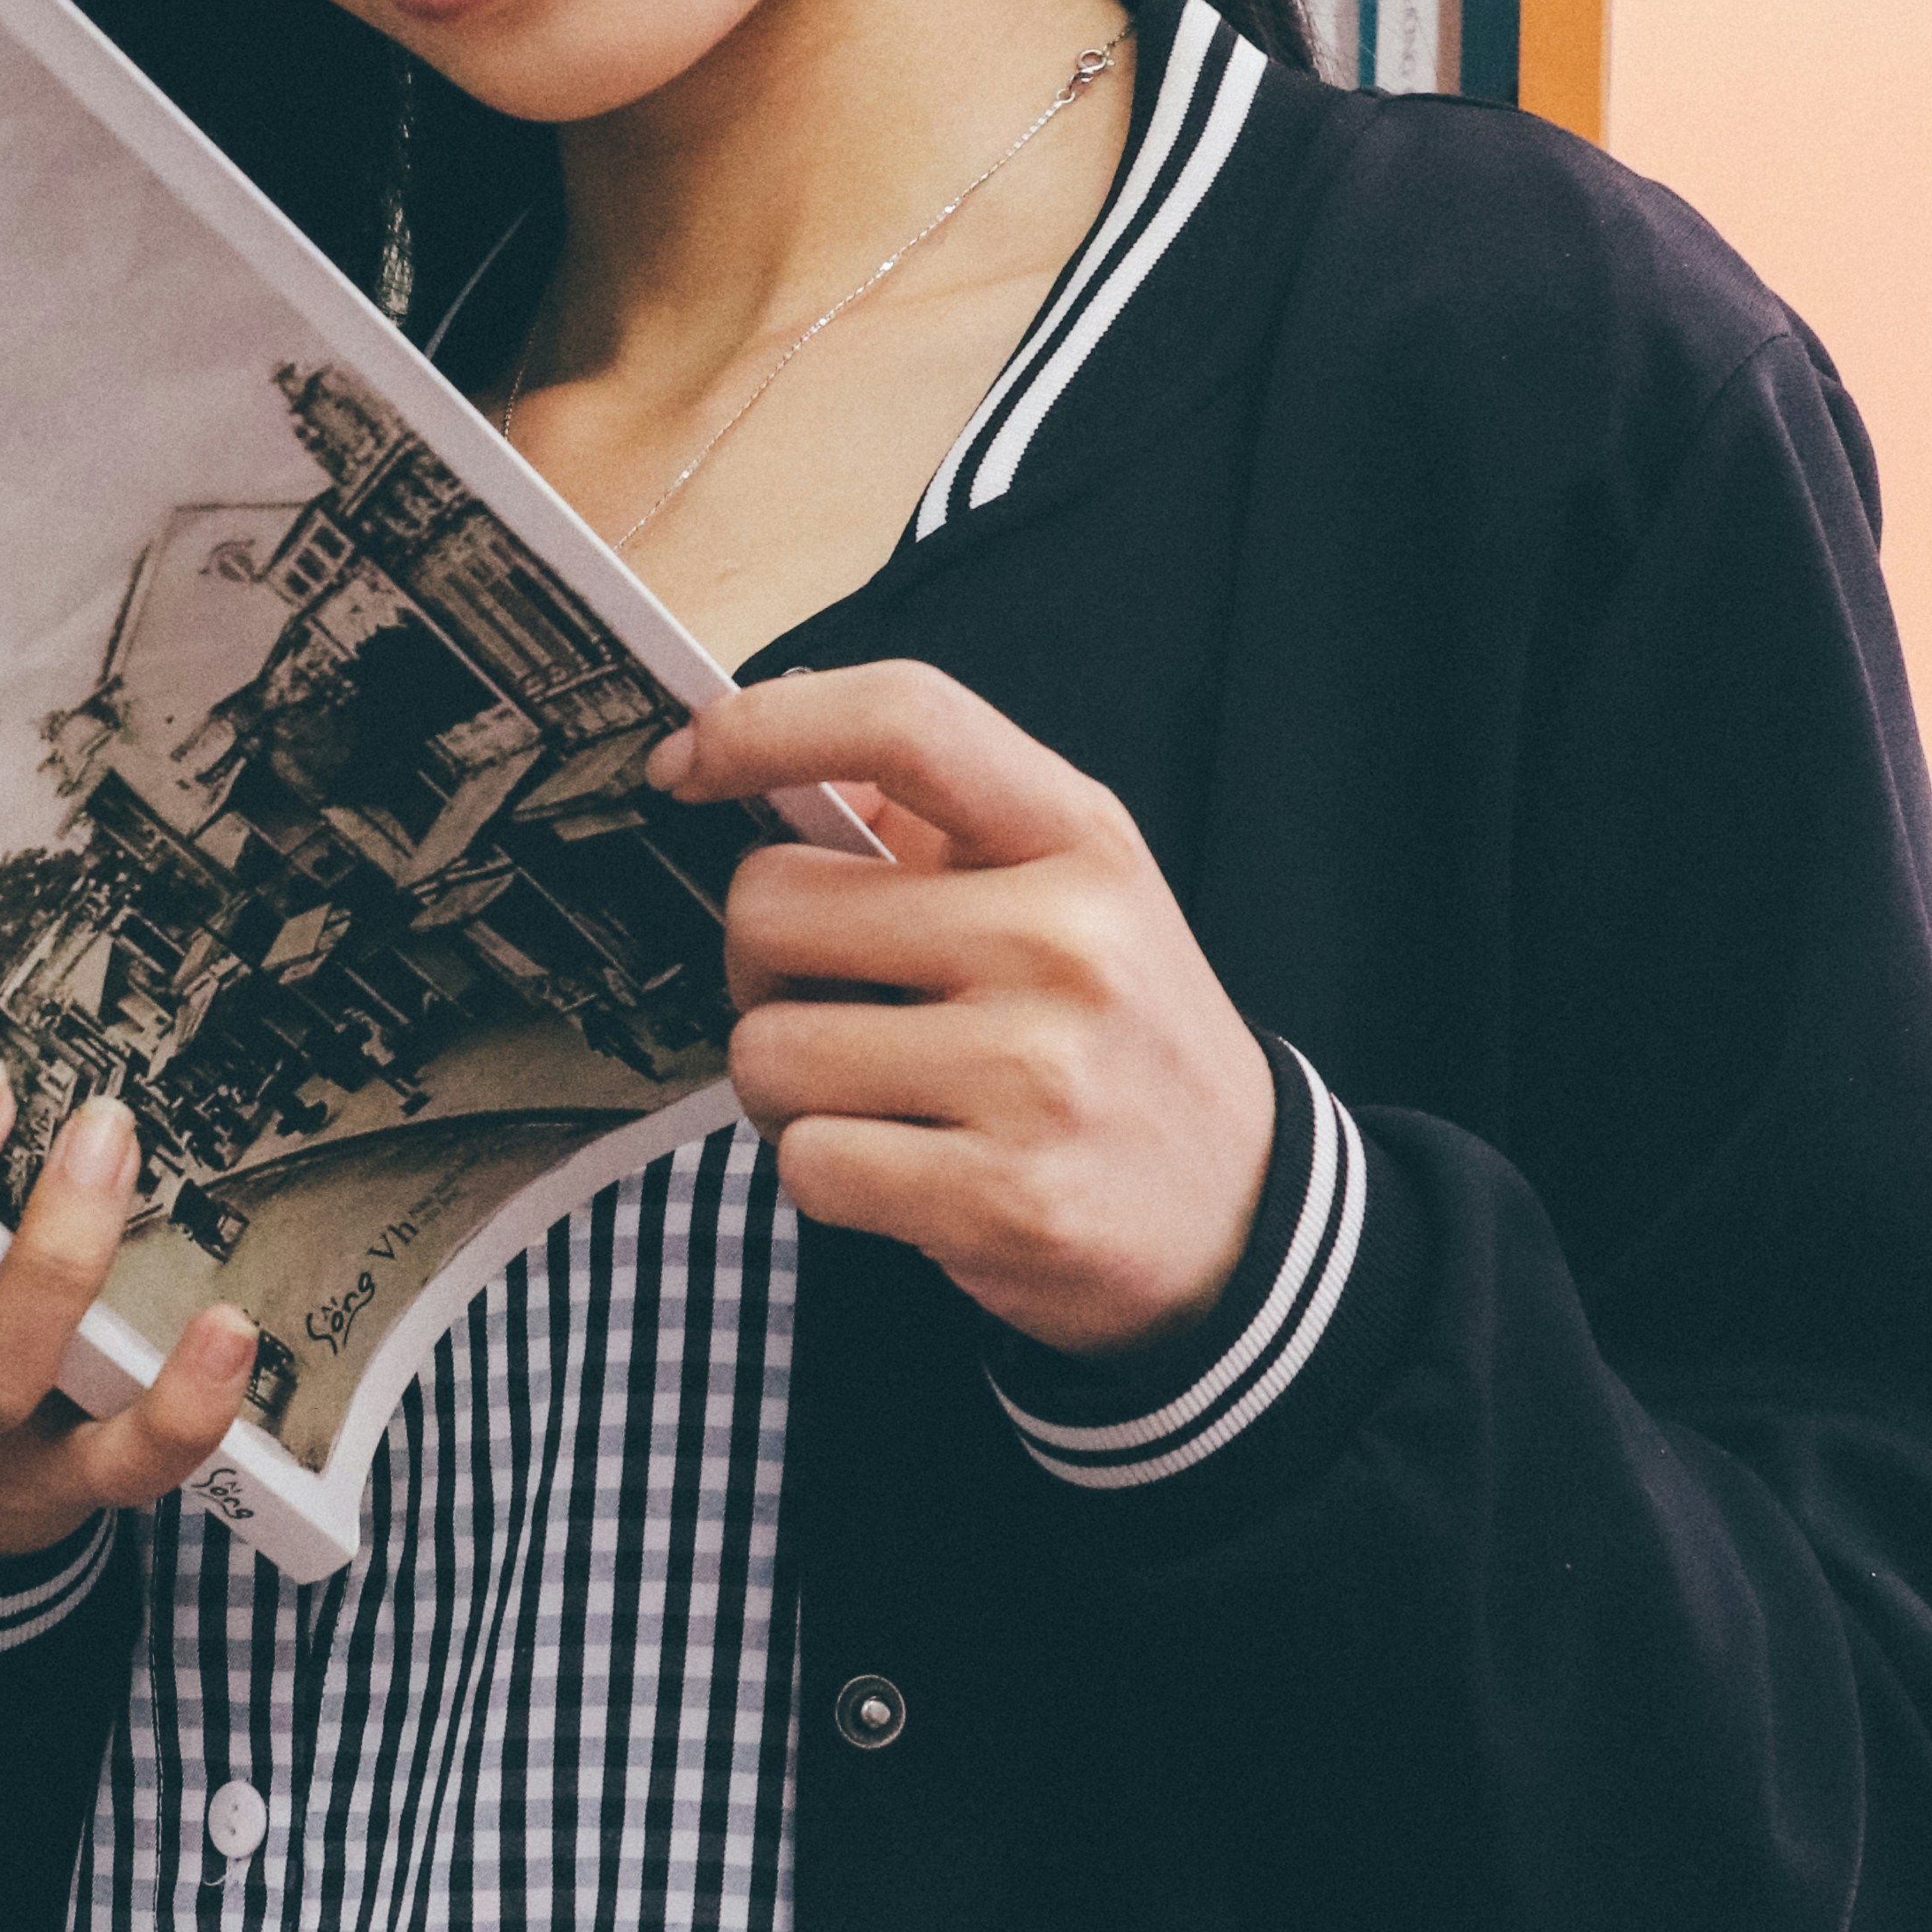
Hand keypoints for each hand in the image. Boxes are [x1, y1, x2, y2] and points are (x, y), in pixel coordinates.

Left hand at [651, 663, 1274, 1356]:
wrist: (1243, 1211)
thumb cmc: (1117, 1034)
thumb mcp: (1074, 888)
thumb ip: (936, 818)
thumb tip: (772, 747)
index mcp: (1078, 839)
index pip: (905, 720)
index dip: (764, 725)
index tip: (688, 761)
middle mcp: (1064, 940)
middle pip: (771, 906)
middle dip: (761, 965)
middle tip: (826, 1002)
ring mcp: (1035, 1074)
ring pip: (765, 1049)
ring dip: (784, 1086)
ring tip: (871, 1096)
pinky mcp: (1000, 1197)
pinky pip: (807, 1162)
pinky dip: (824, 1171)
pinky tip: (902, 1166)